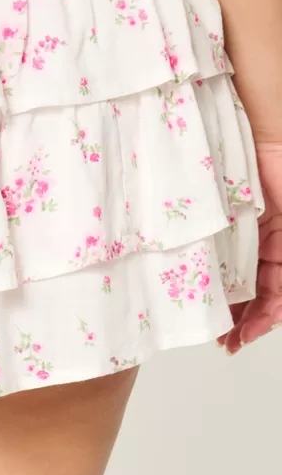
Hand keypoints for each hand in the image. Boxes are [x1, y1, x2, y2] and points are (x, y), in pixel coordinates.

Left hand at [218, 142, 281, 354]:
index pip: (278, 295)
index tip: (243, 337)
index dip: (263, 320)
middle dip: (244, 320)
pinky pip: (217, 256)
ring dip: (228, 305)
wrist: (261, 133)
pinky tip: (201, 293)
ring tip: (213, 328)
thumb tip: (276, 301)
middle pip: (257, 293)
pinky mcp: (223, 224)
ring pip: (236, 279)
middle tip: (225, 342)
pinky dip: (211, 277)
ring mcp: (245, 235)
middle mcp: (268, 245)